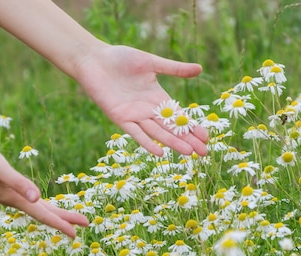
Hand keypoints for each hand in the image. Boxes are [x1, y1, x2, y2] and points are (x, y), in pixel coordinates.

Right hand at [0, 134, 88, 237]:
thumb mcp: (0, 169)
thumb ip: (19, 184)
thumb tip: (37, 198)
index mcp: (15, 199)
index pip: (43, 215)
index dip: (61, 224)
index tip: (77, 234)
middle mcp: (13, 199)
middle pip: (45, 213)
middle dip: (65, 219)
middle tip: (86, 224)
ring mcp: (9, 193)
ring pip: (38, 207)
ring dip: (55, 212)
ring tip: (70, 216)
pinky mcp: (6, 184)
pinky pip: (28, 197)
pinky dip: (40, 202)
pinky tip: (41, 200)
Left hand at [74, 45, 208, 156]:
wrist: (94, 60)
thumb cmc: (120, 58)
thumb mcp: (151, 62)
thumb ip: (174, 69)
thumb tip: (200, 69)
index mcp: (157, 97)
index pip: (179, 116)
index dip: (192, 127)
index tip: (206, 137)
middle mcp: (147, 110)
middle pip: (171, 128)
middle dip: (187, 140)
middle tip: (203, 153)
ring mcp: (134, 115)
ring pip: (157, 133)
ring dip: (172, 143)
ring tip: (188, 153)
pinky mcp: (120, 118)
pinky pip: (135, 133)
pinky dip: (147, 143)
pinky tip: (160, 153)